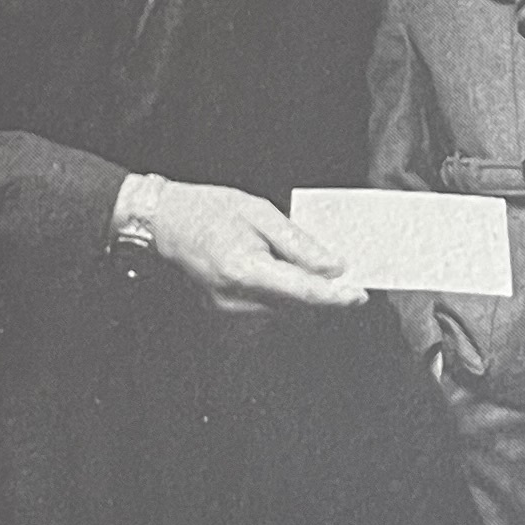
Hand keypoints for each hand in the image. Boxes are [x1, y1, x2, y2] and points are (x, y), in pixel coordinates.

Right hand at [140, 178, 364, 316]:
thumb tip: (333, 266)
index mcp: (244, 268)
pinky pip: (267, 310)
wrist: (164, 223)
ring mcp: (228, 311)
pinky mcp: (225, 315)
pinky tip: (273, 272)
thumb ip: (297, 242)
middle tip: (334, 269)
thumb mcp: (258, 211)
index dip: (335, 296)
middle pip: (297, 307)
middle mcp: (235, 298)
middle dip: (319, 291)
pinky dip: (280, 295)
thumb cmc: (206, 209)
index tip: (360, 294)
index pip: (302, 292)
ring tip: (290, 262)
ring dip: (299, 294)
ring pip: (284, 311)